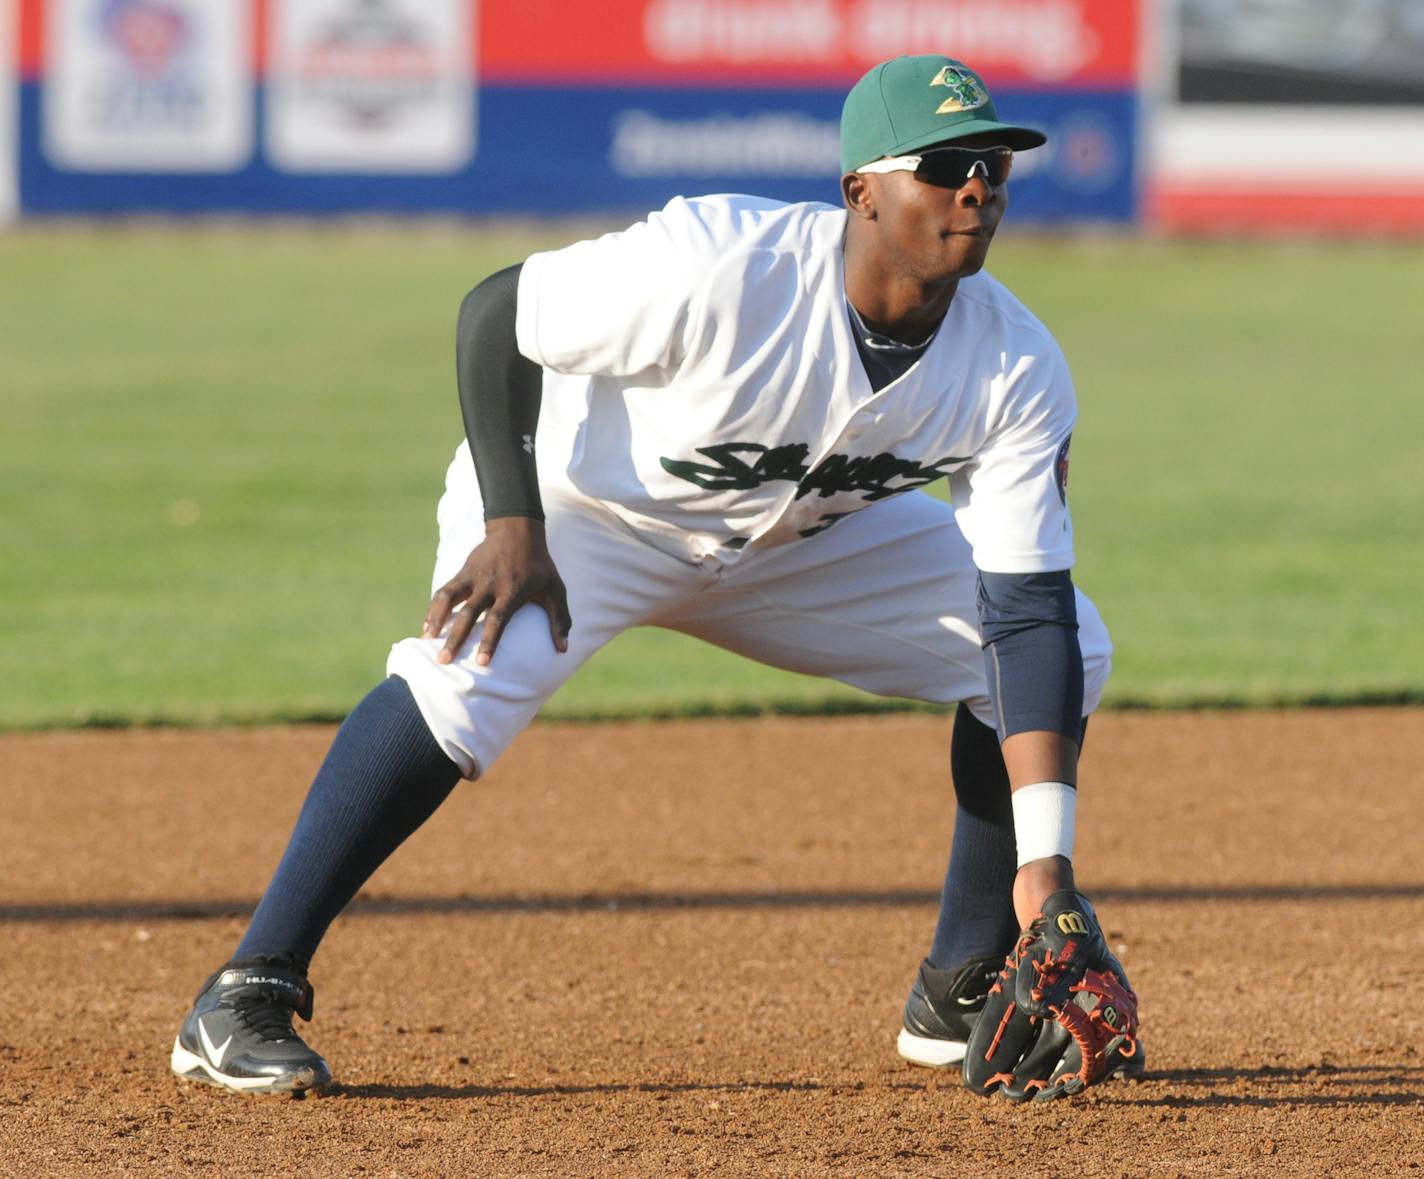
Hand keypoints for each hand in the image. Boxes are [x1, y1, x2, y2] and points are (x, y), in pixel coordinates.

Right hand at [423, 517, 571, 666]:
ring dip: (436, 619)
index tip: (481, 662)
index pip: (498, 619)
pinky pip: (444, 591)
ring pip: (449, 599)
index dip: (489, 641)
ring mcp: (474, 577)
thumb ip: (560, 619)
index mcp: (512, 591)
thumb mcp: (556, 589)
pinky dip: (434, 608)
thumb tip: (563, 649)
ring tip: (427, 641)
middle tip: (444, 661)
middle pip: (468, 614)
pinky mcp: (463, 571)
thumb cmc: (539, 566)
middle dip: (455, 638)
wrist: (517, 530)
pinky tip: (428, 625)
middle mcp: (490, 585)